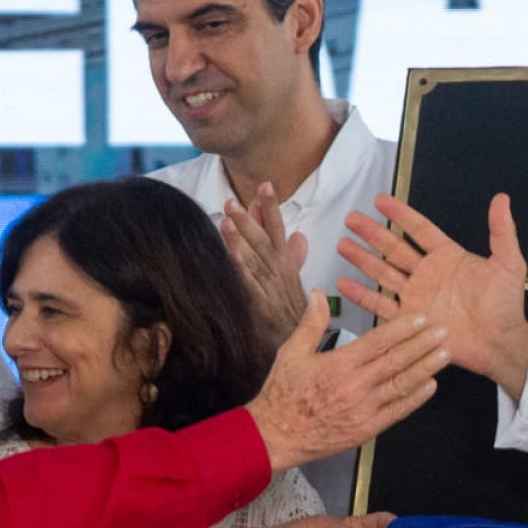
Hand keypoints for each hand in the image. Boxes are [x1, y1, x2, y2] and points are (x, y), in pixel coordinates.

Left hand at [222, 183, 309, 343]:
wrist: (301, 341)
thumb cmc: (295, 311)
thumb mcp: (296, 278)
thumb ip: (294, 255)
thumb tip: (298, 234)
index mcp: (285, 262)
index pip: (278, 228)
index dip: (271, 207)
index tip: (265, 185)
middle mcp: (277, 270)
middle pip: (262, 240)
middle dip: (248, 219)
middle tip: (233, 201)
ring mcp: (268, 286)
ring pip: (253, 258)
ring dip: (240, 239)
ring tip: (227, 220)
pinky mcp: (260, 304)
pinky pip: (249, 284)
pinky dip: (241, 269)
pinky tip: (230, 255)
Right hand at [244, 292, 448, 471]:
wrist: (275, 436)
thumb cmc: (283, 394)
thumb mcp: (291, 352)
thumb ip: (311, 323)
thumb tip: (319, 293)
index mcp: (338, 364)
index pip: (377, 342)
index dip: (402, 329)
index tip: (421, 318)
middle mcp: (354, 386)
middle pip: (396, 361)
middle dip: (423, 345)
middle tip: (444, 331)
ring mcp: (363, 410)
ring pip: (401, 385)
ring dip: (426, 369)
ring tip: (445, 354)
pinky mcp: (366, 430)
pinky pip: (397, 412)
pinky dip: (415, 399)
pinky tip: (430, 386)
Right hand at [337, 192, 527, 400]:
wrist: (500, 342)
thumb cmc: (507, 305)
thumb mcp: (509, 264)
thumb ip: (502, 231)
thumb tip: (502, 199)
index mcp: (448, 257)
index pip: (419, 230)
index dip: (401, 215)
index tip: (381, 200)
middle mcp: (428, 274)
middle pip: (394, 248)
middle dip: (372, 233)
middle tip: (352, 219)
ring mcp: (418, 296)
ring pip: (383, 272)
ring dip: (363, 259)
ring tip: (343, 245)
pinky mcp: (411, 319)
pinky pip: (382, 305)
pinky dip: (363, 295)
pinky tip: (344, 283)